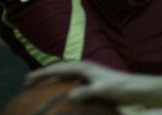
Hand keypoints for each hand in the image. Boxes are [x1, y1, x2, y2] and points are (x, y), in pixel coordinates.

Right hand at [26, 61, 141, 105]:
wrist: (134, 88)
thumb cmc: (118, 88)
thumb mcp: (102, 90)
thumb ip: (86, 92)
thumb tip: (69, 95)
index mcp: (83, 67)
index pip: (58, 69)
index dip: (42, 74)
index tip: (27, 79)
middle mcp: (83, 67)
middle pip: (58, 69)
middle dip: (43, 75)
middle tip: (27, 83)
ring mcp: (87, 74)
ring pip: (64, 75)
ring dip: (51, 79)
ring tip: (38, 87)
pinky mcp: (90, 81)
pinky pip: (70, 82)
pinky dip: (60, 85)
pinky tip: (58, 96)